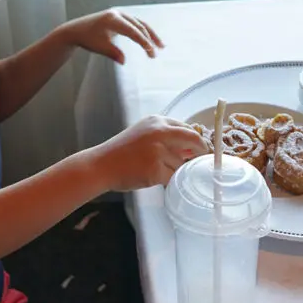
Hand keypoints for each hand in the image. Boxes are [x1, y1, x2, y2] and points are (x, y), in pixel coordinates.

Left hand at [60, 9, 162, 64]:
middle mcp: (118, 14)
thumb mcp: (99, 47)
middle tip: (156, 52)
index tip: (151, 52)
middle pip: (139, 26)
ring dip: (150, 34)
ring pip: (139, 24)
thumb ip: (113, 53)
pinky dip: (143, 32)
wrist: (76, 30)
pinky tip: (149, 41)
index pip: (133, 31)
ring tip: (161, 46)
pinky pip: (135, 24)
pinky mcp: (120, 18)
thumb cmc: (87, 38)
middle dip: (149, 39)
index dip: (143, 42)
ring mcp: (120, 14)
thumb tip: (123, 61)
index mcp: (113, 19)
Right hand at [86, 115, 209, 191]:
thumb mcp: (143, 135)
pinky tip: (153, 178)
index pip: (187, 128)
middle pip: (192, 141)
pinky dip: (168, 181)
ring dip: (175, 170)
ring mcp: (158, 150)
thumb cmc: (121, 152)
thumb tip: (191, 149)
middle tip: (201, 162)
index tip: (201, 150)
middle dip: (200, 152)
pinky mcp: (155, 168)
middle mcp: (159, 132)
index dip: (196, 140)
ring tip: (155, 171)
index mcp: (157, 121)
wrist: (101, 165)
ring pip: (181, 163)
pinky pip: (172, 177)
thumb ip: (165, 138)